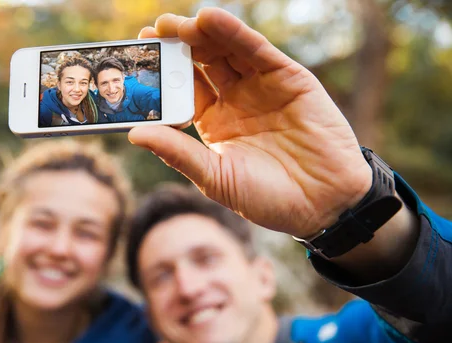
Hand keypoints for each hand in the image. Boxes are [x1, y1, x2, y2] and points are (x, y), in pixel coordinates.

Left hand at [129, 8, 371, 237]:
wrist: (325, 205)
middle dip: (175, 48)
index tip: (137, 63)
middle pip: (200, 65)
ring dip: (199, 35)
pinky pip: (257, 51)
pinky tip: (210, 20)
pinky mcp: (288, 78)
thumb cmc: (268, 199)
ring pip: (225, 51)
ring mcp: (261, 86)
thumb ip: (178, 154)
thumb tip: (134, 134)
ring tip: (172, 25)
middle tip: (150, 35)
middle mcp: (235, 100)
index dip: (161, 78)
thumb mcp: (216, 178)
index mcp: (214, 123)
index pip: (182, 91)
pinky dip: (234, 33)